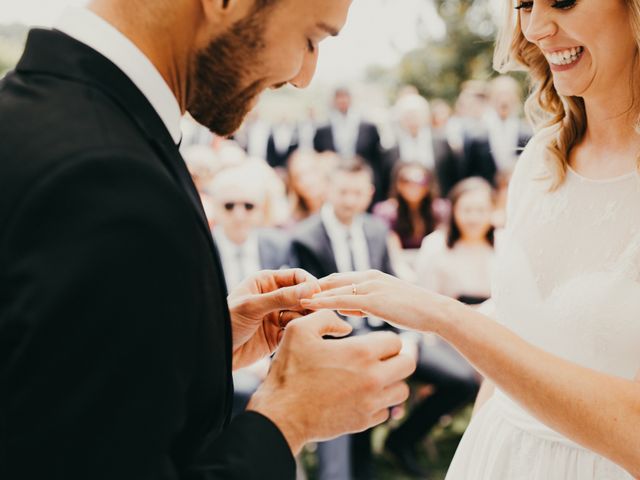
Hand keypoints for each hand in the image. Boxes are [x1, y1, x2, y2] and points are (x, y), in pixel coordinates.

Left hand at [228, 269, 320, 369]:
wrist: (215, 352)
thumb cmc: (226, 322)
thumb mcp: (253, 306)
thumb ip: (281, 297)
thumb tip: (310, 289)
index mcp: (266, 281)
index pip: (296, 276)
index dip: (309, 284)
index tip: (316, 295)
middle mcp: (274, 296)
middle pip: (303, 295)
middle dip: (309, 304)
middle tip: (312, 313)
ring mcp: (277, 316)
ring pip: (302, 314)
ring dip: (302, 320)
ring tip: (290, 327)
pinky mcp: (278, 335)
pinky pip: (296, 330)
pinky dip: (296, 333)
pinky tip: (287, 337)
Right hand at [247, 311, 415, 453]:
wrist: (281, 415)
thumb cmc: (289, 371)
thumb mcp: (299, 331)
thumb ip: (325, 317)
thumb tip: (345, 323)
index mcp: (361, 353)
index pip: (395, 341)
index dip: (384, 339)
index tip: (374, 342)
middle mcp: (372, 378)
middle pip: (408, 364)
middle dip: (397, 358)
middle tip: (382, 358)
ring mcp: (370, 403)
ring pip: (401, 390)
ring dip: (391, 382)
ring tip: (373, 377)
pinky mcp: (364, 422)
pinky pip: (386, 411)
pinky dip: (379, 403)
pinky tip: (361, 395)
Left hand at [300, 270, 454, 332]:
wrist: (436, 313)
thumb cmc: (414, 313)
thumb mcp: (385, 306)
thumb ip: (365, 304)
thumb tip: (347, 309)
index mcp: (370, 278)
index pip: (338, 279)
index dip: (319, 287)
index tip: (302, 294)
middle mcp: (368, 277)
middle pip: (331, 280)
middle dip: (311, 287)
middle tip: (289, 294)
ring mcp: (369, 286)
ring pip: (333, 288)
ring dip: (311, 293)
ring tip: (290, 298)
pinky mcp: (372, 299)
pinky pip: (341, 300)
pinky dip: (322, 301)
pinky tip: (308, 305)